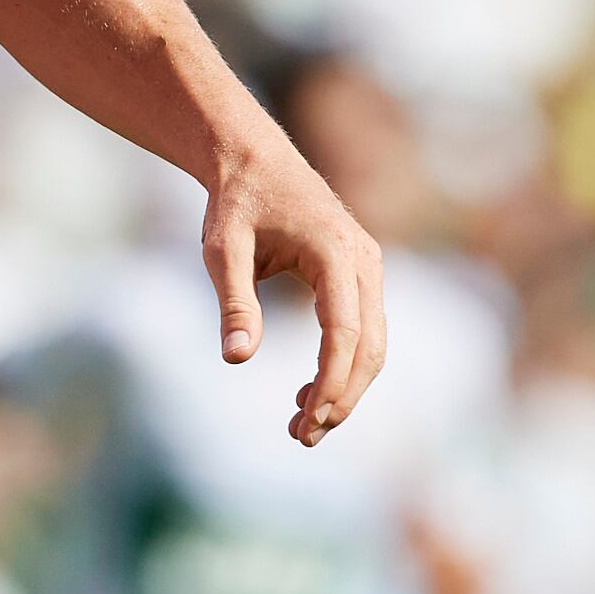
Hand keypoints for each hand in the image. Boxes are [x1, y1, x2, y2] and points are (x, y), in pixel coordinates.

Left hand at [203, 145, 386, 446]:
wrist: (253, 157)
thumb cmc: (235, 201)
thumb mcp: (222, 249)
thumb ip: (233, 302)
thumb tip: (236, 359)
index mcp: (335, 252)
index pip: (344, 331)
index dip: (330, 381)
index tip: (306, 420)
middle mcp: (364, 261)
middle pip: (370, 346)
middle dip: (341, 396)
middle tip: (301, 435)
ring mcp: (368, 267)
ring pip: (373, 343)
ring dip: (345, 387)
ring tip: (301, 423)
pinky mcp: (360, 275)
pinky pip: (363, 330)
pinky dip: (343, 366)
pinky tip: (308, 392)